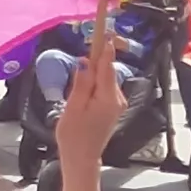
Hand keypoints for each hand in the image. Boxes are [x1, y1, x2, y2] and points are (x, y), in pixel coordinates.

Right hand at [54, 23, 125, 164]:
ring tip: (75, 94)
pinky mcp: (113, 108)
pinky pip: (104, 89)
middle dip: (93, 65)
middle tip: (77, 69)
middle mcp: (117, 98)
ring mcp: (117, 103)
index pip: (107, 66)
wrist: (82, 159)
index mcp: (107, 97)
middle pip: (106, 72)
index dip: (104, 48)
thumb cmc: (73, 136)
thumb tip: (85, 61)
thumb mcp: (73, 107)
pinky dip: (94, 86)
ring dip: (92, 77)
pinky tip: (81, 97)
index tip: (105, 32)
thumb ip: (81, 83)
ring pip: (104, 80)